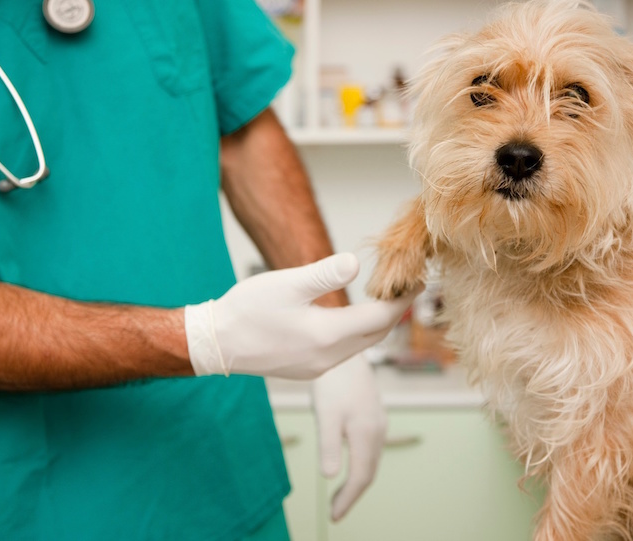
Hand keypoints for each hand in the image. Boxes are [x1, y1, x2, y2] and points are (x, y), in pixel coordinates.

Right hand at [184, 253, 417, 378]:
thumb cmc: (247, 310)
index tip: (416, 281)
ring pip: (361, 346)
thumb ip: (325, 274)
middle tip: (408, 288)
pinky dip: (356, 335)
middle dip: (395, 312)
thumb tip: (356, 263)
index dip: (402, 299)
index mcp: (327, 335)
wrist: (216, 343)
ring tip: (384, 300)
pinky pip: (344, 352)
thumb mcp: (287, 283)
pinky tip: (351, 321)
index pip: (380, 318)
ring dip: (376, 325)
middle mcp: (328, 357)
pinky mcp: (307, 370)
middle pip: (376, 335)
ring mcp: (318, 368)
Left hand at [312, 353, 385, 521]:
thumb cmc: (332, 381)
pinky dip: (360, 463)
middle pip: (369, 472)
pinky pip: (370, 447)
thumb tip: (329, 476)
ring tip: (340, 494)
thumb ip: (328, 445)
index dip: (348, 499)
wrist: (346, 351)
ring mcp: (378, 422)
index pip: (361, 477)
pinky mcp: (373, 414)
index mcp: (366, 434)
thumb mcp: (325, 414)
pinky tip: (348, 462)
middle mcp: (377, 430)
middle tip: (335, 511)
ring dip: (357, 479)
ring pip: (371, 460)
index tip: (334, 516)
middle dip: (353, 494)